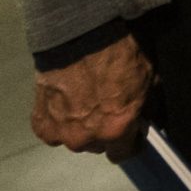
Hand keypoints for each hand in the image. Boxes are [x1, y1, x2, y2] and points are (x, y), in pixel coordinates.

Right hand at [31, 34, 153, 159]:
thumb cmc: (118, 53)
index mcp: (116, 130)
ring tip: (83, 102)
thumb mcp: (149, 79)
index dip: (129, 143)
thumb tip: (145, 117)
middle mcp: (87, 138)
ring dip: (80, 127)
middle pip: (97, 145)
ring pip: (75, 139)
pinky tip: (65, 102)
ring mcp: (61, 132)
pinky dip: (59, 121)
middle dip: (104, 131)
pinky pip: (53, 131)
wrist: (80, 36)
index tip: (131, 133)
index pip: (123, 154)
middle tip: (105, 108)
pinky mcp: (41, 123)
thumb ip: (145, 107)